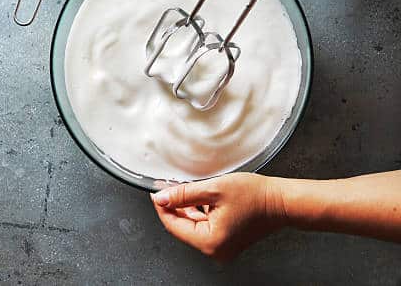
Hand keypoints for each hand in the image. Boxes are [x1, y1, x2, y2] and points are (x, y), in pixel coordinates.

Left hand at [151, 172, 285, 260]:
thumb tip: (162, 198)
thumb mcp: (214, 188)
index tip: (156, 192)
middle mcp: (215, 250)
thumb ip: (185, 194)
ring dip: (188, 208)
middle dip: (175, 206)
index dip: (163, 207)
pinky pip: (206, 227)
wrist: (281, 201)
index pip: (174, 226)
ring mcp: (222, 248)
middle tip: (169, 187)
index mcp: (210, 242)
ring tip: (186, 188)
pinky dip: (201, 212)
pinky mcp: (228, 241)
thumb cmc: (255, 196)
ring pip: (195, 226)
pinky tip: (201, 197)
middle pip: (183, 227)